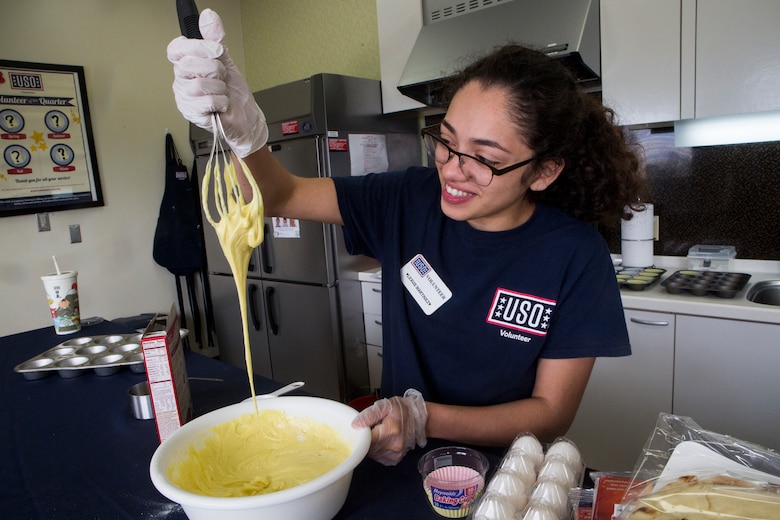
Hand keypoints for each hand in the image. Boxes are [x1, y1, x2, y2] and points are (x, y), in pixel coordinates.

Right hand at [166, 8, 267, 156]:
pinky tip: (222, 105)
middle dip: (214, 68)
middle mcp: (182, 81)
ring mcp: (185, 98)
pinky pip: (206, 102)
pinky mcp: (192, 114)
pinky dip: (221, 102)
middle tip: (222, 76)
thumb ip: (215, 39)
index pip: (177, 49)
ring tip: (223, 92)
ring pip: (198, 84)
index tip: (216, 50)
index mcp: (187, 65)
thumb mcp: (227, 61)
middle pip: (188, 65)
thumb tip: (208, 16)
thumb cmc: (235, 93)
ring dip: (220, 87)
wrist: (247, 119)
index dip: (197, 47)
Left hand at [351, 389, 427, 465]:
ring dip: (372, 444)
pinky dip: (377, 449)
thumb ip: (368, 415)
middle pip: (368, 447)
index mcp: (391, 431)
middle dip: (367, 438)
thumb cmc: (402, 410)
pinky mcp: (395, 459)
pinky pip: (378, 457)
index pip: (366, 439)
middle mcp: (394, 446)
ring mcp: (395, 454)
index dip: (361, 434)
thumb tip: (355, 425)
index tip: (364, 427)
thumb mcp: (385, 406)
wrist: (419, 418)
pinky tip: (383, 440)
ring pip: (372, 453)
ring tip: (380, 433)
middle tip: (374, 428)